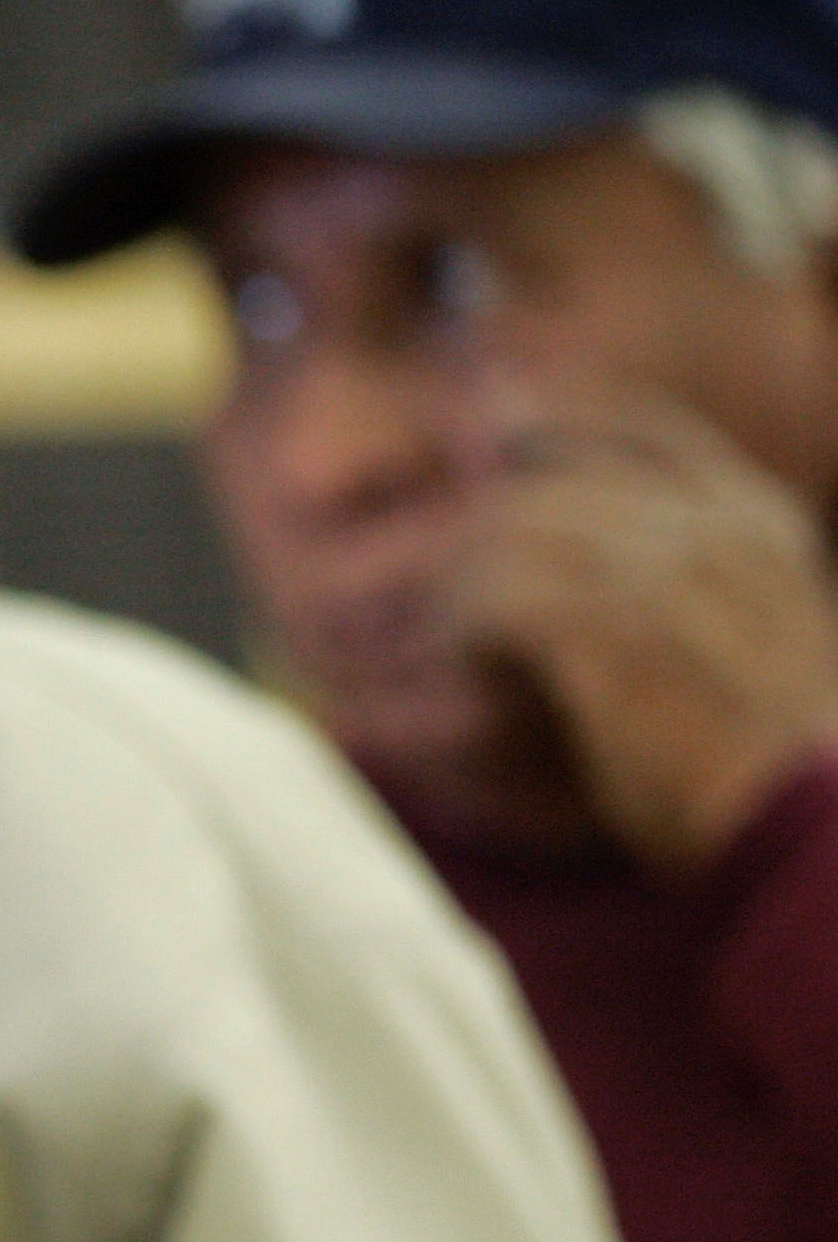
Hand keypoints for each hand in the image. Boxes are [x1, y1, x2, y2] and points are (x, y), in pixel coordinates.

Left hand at [449, 385, 837, 867]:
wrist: (813, 827)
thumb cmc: (787, 767)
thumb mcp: (767, 645)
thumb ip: (707, 591)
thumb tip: (604, 585)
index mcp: (757, 523)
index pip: (650, 429)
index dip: (569, 413)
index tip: (501, 414)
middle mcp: (708, 528)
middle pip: (552, 484)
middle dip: (482, 528)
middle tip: (440, 585)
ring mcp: (658, 571)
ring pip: (508, 537)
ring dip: (461, 591)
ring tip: (446, 643)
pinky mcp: (605, 629)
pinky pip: (491, 599)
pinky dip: (462, 632)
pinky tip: (462, 668)